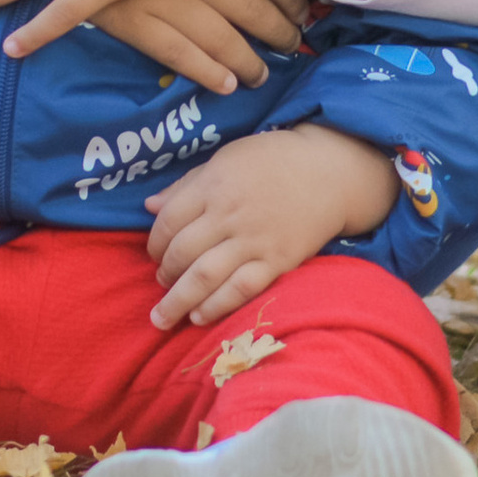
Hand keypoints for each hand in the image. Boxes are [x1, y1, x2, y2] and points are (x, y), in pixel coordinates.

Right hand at [90, 0, 315, 94]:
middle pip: (250, 4)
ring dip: (248, 59)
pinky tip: (225, 85)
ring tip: (261, 75)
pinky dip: (208, 71)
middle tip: (294, 42)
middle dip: (278, 28)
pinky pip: (179, 53)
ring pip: (220, 35)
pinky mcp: (130, 18)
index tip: (302, 5)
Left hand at [143, 127, 399, 328]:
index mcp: (213, 185)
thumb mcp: (226, 159)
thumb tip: (149, 206)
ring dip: (179, 301)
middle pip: (183, 252)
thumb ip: (187, 185)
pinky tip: (199, 317)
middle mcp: (229, 215)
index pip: (169, 220)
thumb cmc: (272, 160)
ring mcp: (253, 241)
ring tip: (163, 317)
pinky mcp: (277, 262)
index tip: (154, 253)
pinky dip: (217, 306)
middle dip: (164, 274)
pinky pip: (241, 290)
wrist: (328, 172)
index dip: (154, 242)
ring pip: (205, 277)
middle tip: (160, 283)